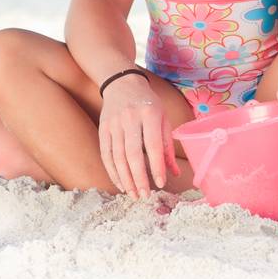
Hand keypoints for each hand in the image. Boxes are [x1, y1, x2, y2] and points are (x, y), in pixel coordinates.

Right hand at [97, 73, 176, 197]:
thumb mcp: (163, 118)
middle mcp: (130, 118)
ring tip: (134, 194)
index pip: (153, 145)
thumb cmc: (148, 103)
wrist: (122, 82)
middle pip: (132, 153)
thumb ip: (167, 146)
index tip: (160, 184)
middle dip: (139, 177)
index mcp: (150, 114)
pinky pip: (106, 154)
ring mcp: (114, 123)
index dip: (156, 166)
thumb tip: (174, 173)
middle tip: (144, 195)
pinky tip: (121, 183)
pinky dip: (113, 171)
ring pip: (117, 156)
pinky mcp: (103, 128)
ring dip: (125, 178)